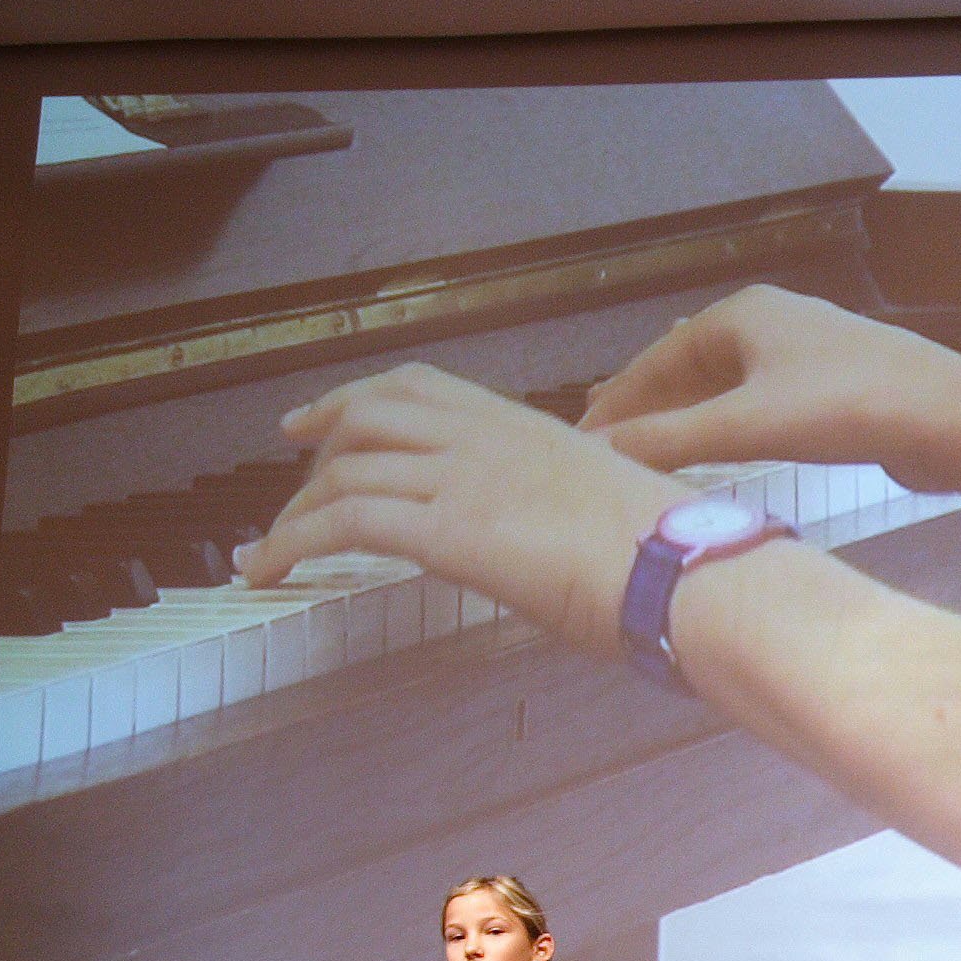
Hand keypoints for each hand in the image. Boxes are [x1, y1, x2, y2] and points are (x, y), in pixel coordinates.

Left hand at [233, 363, 688, 653]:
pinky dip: (290, 542)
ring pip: (345, 468)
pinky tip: (270, 570)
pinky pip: (343, 521)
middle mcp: (487, 438)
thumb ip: (559, 508)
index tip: (317, 421)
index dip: (355, 397)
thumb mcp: (606, 510)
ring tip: (269, 554)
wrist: (692, 574)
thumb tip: (543, 539)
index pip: (422, 387)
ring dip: (294, 512)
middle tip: (285, 486)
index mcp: (527, 427)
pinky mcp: (449, 530)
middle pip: (368, 414)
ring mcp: (466, 478)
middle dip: (314, 448)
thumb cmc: (674, 559)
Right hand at [580, 286, 960, 481]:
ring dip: (689, 418)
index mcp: (741, 313)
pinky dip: (731, 426)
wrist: (949, 419)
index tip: (582, 440)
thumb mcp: (745, 426)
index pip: (657, 358)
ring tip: (652, 451)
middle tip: (605, 444)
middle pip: (690, 367)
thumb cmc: (844, 410)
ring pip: (729, 386)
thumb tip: (596, 453)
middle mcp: (772, 321)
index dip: (617, 401)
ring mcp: (808, 352)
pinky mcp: (837, 386)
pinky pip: (762, 403)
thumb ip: (668, 441)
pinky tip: (725, 453)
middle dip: (648, 406)